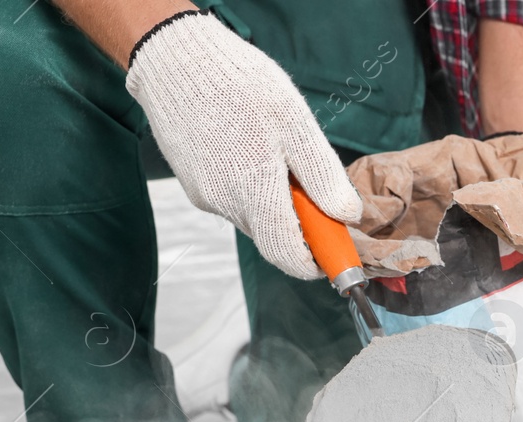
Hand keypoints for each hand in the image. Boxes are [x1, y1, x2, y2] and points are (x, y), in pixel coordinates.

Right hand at [124, 12, 360, 279]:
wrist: (174, 58)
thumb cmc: (239, 85)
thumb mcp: (296, 126)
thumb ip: (323, 177)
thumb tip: (347, 216)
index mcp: (255, 194)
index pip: (288, 256)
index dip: (316, 262)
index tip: (335, 251)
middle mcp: (225, 204)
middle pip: (273, 237)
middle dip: (299, 223)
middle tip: (311, 186)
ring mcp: (205, 195)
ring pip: (253, 216)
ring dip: (273, 200)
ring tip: (275, 153)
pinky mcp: (193, 183)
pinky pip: (232, 198)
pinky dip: (250, 186)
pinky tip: (248, 149)